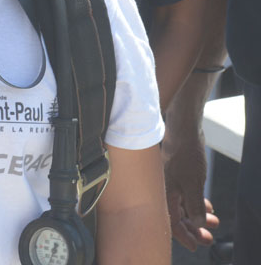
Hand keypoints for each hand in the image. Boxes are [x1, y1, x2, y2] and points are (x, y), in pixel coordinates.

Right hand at [162, 123, 218, 249]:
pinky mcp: (174, 175)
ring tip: (213, 221)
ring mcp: (168, 182)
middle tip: (208, 237)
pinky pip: (183, 195)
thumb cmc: (185, 154)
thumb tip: (196, 222)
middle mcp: (162, 190)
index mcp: (164, 193)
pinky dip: (194, 203)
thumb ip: (194, 204)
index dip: (184, 236)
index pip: (171, 222)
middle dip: (193, 228)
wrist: (182, 130)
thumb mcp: (193, 183)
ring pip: (181, 205)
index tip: (195, 245)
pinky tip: (206, 205)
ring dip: (197, 215)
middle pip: (176, 216)